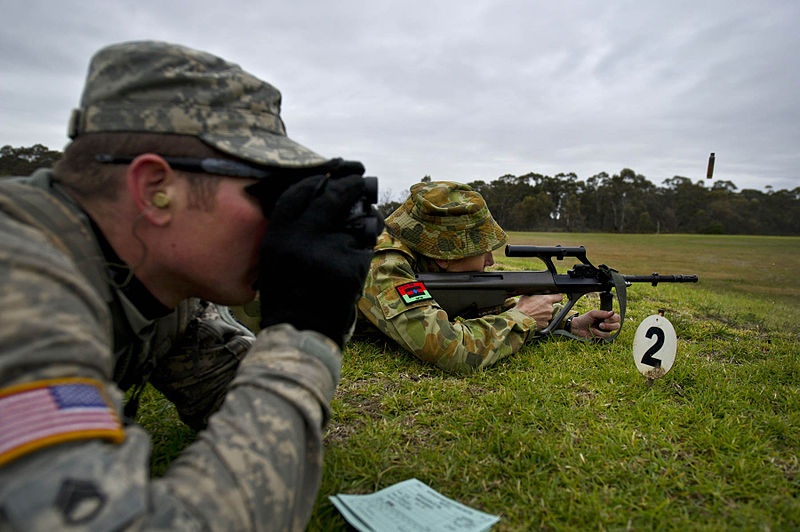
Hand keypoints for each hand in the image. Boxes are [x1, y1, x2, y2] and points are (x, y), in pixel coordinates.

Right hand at [257, 174, 382, 346]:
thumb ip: (291, 229)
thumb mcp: (274, 258)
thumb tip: (321, 194)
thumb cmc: (288, 295)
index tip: (328, 176)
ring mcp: (328, 252)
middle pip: (331, 197)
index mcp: (277, 236)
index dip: (315, 181)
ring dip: (364, 222)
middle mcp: (301, 240)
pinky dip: (365, 250)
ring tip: (363, 227)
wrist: (302, 331)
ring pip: (356, 222)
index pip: (297, 194)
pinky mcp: (351, 266)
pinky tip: (357, 262)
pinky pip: (366, 247)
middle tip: (361, 181)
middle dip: (350, 186)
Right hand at [514, 294, 562, 329]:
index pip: (559, 297)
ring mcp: (548, 317)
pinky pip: (545, 321)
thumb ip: (537, 293)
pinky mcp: (545, 324)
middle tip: (537, 306)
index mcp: (547, 299)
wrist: (519, 318)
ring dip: (543, 313)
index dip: (556, 297)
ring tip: (534, 312)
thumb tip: (538, 291)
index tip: (554, 298)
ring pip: (548, 314)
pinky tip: (535, 318)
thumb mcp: (528, 294)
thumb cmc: (522, 306)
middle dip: (546, 306)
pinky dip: (541, 320)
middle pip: (551, 306)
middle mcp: (549, 308)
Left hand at [569, 310, 620, 338]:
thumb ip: (603, 313)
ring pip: (610, 333)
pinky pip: (604, 338)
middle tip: (600, 325)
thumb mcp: (593, 314)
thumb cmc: (585, 318)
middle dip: (609, 326)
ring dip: (601, 331)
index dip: (613, 319)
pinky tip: (592, 332)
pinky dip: (597, 335)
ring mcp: (605, 332)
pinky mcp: (601, 338)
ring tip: (593, 328)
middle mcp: (608, 324)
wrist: (576, 327)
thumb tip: (613, 312)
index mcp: (607, 317)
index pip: (617, 318)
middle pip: (617, 326)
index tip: (605, 319)